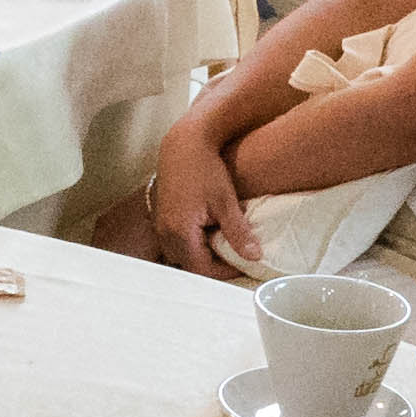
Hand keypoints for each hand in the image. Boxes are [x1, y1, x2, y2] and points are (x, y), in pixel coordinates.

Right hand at [150, 122, 259, 280]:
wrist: (184, 144)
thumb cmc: (205, 168)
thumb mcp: (225, 201)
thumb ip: (238, 232)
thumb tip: (254, 257)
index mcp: (181, 232)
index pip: (203, 269)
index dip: (225, 272)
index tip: (243, 263)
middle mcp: (166, 233)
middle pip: (190, 266)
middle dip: (213, 266)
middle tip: (236, 257)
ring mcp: (161, 226)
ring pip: (181, 256)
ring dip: (202, 256)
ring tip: (224, 245)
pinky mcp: (161, 218)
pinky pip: (176, 243)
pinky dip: (193, 245)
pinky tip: (209, 232)